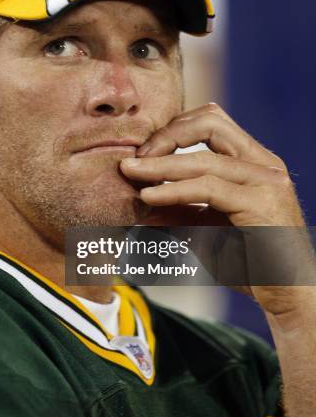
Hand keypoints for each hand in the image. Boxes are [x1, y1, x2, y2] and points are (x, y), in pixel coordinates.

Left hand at [120, 103, 313, 316]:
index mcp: (253, 161)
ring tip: (130, 173)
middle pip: (210, 121)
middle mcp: (264, 163)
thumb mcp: (204, 230)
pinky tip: (148, 196)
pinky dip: (173, 189)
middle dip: (166, 135)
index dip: (172, 131)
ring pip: (204, 158)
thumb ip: (177, 211)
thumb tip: (139, 202)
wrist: (287, 296)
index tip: (142, 154)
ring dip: (160, 164)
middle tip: (135, 158)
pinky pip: (208, 188)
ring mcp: (266, 181)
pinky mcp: (262, 204)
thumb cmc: (249, 264)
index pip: (210, 121)